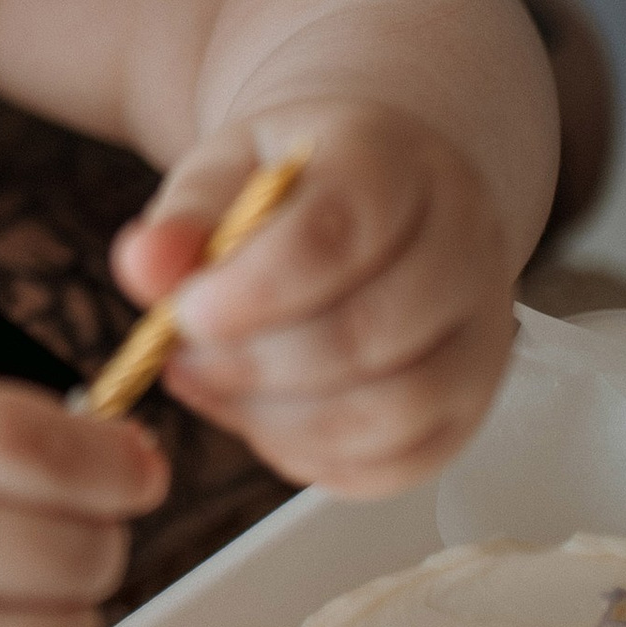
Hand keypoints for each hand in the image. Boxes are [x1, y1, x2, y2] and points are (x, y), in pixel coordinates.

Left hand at [117, 104, 521, 499]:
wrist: (373, 199)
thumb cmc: (292, 187)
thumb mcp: (228, 170)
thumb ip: (186, 215)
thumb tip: (145, 265)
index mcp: (401, 164)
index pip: (343, 232)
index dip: (254, 288)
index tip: (185, 311)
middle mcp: (464, 247)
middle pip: (372, 332)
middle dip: (256, 364)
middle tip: (183, 357)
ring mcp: (481, 334)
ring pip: (396, 409)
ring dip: (282, 419)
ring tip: (211, 386)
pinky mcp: (468, 407)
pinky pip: (402, 462)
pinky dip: (317, 456)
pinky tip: (259, 418)